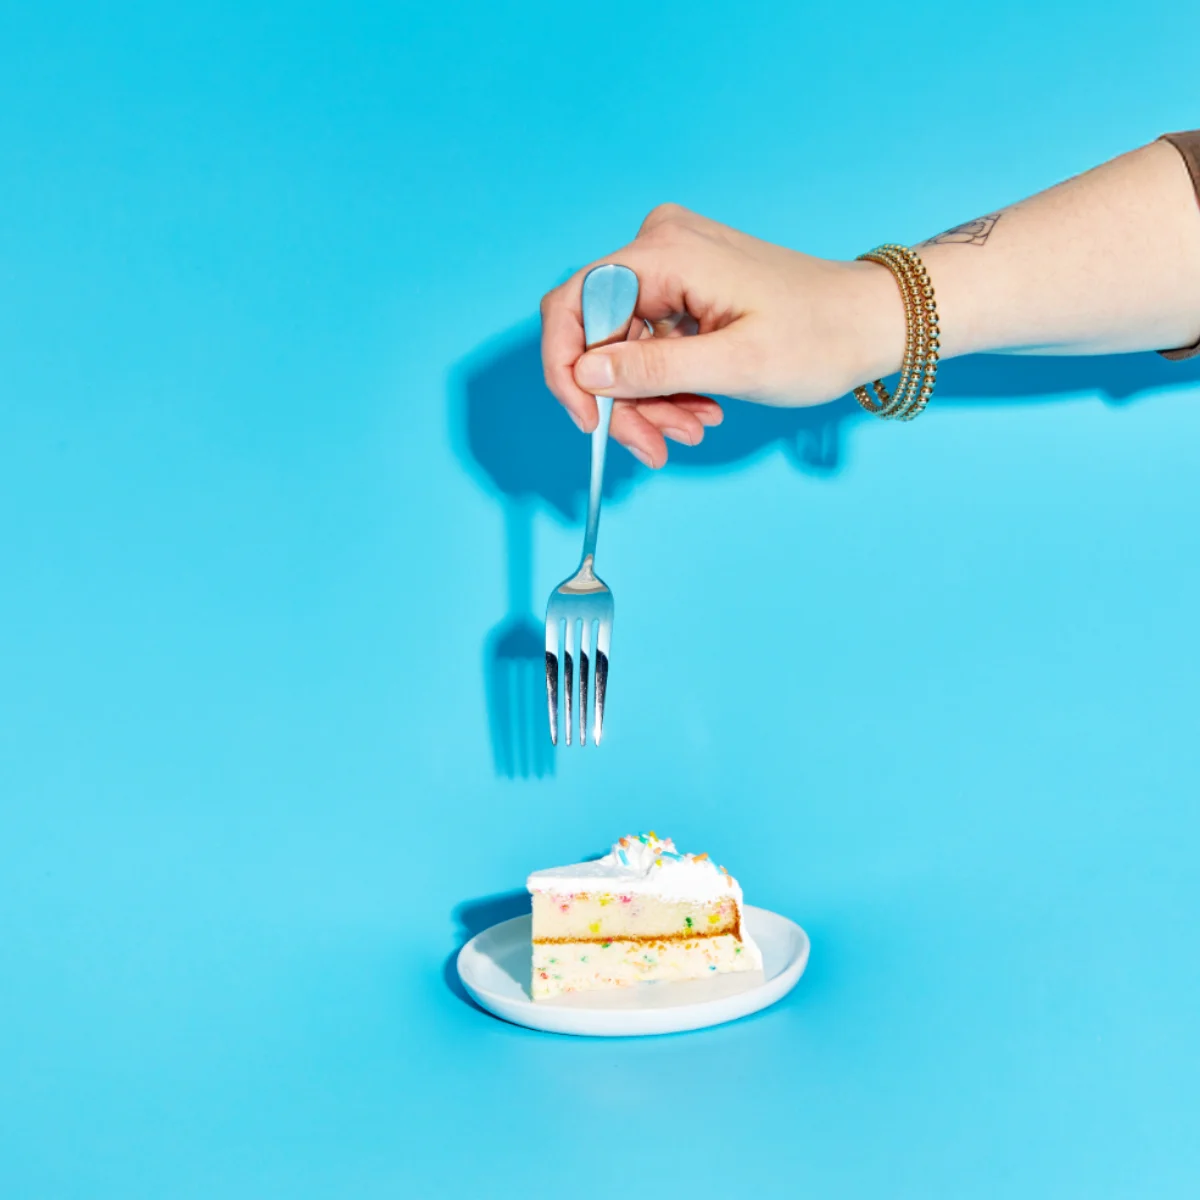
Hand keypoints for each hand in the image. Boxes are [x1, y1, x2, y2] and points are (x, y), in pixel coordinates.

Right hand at [540, 203, 902, 466]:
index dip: (567, 370)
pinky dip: (666, 386)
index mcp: (666, 252)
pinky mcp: (685, 288)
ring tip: (690, 431)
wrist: (870, 323)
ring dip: (648, 400)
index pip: (574, 304)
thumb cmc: (819, 337)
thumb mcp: (734, 365)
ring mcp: (673, 266)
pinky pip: (650, 344)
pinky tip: (698, 411)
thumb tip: (585, 373)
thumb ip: (653, 370)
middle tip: (653, 447)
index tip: (590, 424)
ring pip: (623, 347)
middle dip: (621, 399)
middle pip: (598, 333)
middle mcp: (660, 247)